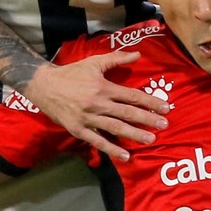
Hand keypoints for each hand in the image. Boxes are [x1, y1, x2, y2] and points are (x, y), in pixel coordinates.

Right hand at [21, 49, 167, 160]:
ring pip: (115, 128)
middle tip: (164, 124)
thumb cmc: (71, 73)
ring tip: (150, 139)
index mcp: (104, 87)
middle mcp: (98, 103)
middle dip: (147, 119)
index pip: (132, 95)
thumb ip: (116, 59)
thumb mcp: (94, 62)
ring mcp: (89, 118)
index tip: (165, 107)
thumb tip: (138, 55)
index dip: (150, 101)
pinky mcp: (79, 129)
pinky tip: (125, 155)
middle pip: (127, 113)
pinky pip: (97, 141)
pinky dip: (112, 149)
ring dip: (134, 134)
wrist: (44, 85)